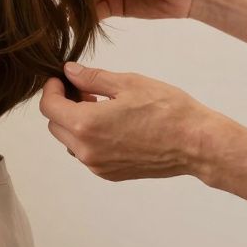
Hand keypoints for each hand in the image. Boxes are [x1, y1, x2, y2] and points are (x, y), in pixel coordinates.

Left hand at [38, 62, 220, 180]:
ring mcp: (97, 166)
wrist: (197, 144)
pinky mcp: (109, 174)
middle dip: (63, 105)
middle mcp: (85, 150)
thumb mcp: (128, 84)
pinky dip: (90, 138)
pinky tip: (113, 125)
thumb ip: (92, 78)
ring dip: (75, 123)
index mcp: (85, 125)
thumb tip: (69, 72)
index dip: (52, 89)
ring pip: (69, 141)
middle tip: (85, 91)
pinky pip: (86, 154)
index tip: (62, 79)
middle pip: (55, 125)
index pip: (48, 106)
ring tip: (102, 108)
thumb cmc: (168, 111)